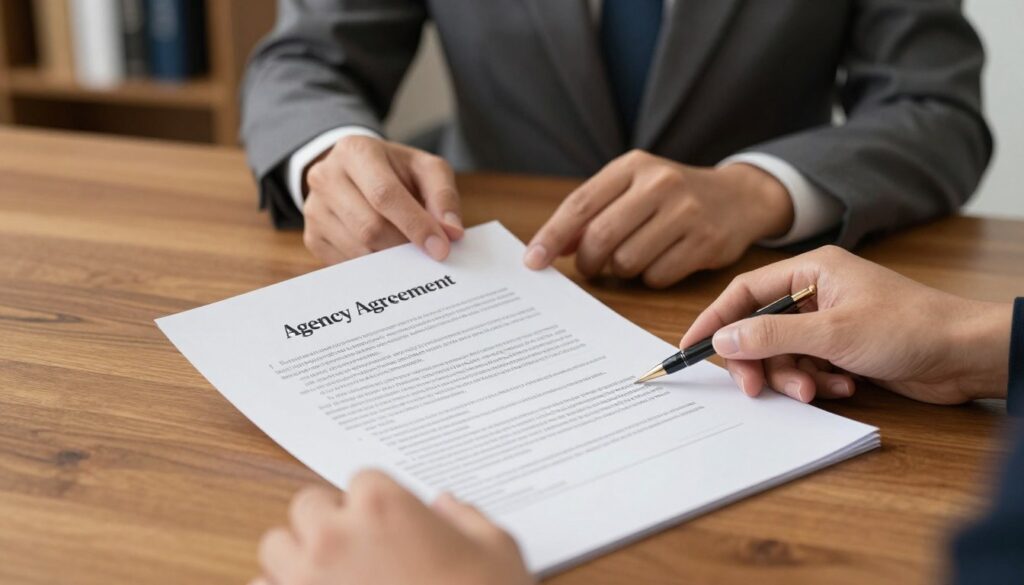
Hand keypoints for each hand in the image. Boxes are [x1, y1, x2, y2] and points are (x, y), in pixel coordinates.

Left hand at [252, 470, 533, 584]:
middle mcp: (335, 535)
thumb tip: (448, 507)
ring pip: (276, 548)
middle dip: (330, 524)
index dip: (378, 504)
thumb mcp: (497, 550)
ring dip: (298, 559)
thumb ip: (466, 520)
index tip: (390, 525)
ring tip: (332, 579)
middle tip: (359, 550)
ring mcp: (306, 580)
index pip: (361, 480)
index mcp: (383, 505)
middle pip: (308, 507)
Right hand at [303, 136, 463, 263]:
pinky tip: (388, 258)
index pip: (384, 194)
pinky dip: (374, 269)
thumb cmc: (396, 171)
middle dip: (404, 247)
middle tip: (428, 257)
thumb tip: (452, 232)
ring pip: (357, 251)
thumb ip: (443, 196)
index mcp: (356, 151)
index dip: (415, 224)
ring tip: (410, 255)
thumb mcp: (425, 169)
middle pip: (369, 227)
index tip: (440, 249)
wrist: (356, 173)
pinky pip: (346, 264)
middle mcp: (326, 177)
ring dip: (391, 261)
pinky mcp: (313, 236)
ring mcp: (315, 209)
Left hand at [522, 150, 793, 287]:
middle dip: (587, 261)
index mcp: (632, 166)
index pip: (580, 205)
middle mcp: (660, 183)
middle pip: (599, 238)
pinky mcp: (705, 241)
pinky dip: (650, 278)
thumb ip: (592, 212)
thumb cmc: (671, 196)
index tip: (533, 261)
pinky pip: (656, 277)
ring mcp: (686, 212)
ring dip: (621, 270)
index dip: (551, 236)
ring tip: (633, 257)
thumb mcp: (632, 188)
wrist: (739, 197)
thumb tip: (552, 247)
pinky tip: (662, 261)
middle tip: (589, 267)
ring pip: (626, 262)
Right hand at [680, 246, 1012, 403]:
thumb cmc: (910, 328)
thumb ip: (771, 336)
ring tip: (818, 390)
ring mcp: (830, 322)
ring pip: (785, 354)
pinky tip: (846, 387)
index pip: (745, 292)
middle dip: (760, 362)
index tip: (691, 347)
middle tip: (758, 388)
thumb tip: (722, 339)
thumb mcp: (831, 334)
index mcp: (811, 270)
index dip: (715, 320)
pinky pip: (809, 368)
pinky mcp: (844, 349)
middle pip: (760, 329)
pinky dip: (820, 383)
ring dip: (795, 377)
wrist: (966, 354)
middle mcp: (817, 292)